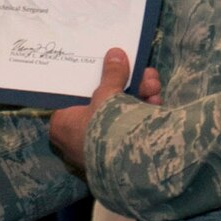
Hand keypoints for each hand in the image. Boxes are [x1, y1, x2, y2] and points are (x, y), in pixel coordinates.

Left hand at [47, 48, 160, 174]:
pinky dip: (145, 115)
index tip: (108, 67)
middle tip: (143, 73)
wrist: (128, 168)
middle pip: (103, 103)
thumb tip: (114, 53)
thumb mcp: (108, 94)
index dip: (93, 80)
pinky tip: (157, 103)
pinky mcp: (119, 159)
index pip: (74, 96)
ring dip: (141, 96)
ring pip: (121, 114)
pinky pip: (130, 130)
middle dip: (128, 86)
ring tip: (154, 85)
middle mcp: (77, 139)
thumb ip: (111, 74)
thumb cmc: (104, 128)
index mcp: (63, 124)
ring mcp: (99, 150)